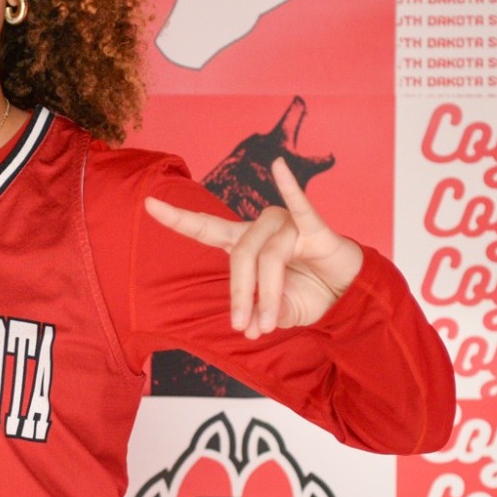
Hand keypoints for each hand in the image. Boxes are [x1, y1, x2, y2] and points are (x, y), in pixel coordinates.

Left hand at [145, 158, 363, 337]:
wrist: (348, 295)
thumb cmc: (309, 294)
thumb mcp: (278, 313)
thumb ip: (262, 315)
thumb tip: (252, 328)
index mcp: (244, 243)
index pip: (205, 229)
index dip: (178, 218)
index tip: (148, 204)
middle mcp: (261, 228)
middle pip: (239, 256)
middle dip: (241, 296)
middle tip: (246, 329)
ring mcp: (286, 225)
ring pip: (267, 257)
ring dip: (268, 295)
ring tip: (272, 324)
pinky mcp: (313, 227)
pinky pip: (300, 207)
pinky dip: (290, 187)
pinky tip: (279, 167)